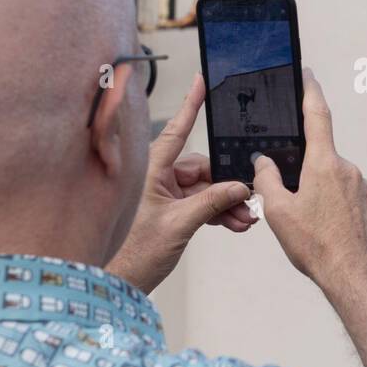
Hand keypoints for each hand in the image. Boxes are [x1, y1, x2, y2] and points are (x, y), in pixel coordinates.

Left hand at [107, 74, 254, 293]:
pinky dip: (218, 213)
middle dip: (227, 186)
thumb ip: (211, 203)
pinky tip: (235, 224)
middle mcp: (157, 177)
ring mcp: (164, 195)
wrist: (118, 284)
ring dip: (226, 203)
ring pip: (205, 189)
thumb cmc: (132, 254)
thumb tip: (239, 188)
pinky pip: (200, 204)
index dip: (190, 105)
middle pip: (202, 169)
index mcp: (150, 171)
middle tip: (249, 202)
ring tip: (245, 220)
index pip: (176, 131)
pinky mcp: (170, 211)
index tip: (202, 82)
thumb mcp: (178, 226)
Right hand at [251, 68, 366, 289]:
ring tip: (305, 223)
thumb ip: (266, 181)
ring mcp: (360, 186)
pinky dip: (328, 205)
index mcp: (324, 164)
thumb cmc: (318, 246)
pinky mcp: (366, 204)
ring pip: (329, 178)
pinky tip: (320, 228)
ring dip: (314, 191)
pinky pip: (341, 194)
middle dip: (300, 170)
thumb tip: (263, 164)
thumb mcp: (278, 212)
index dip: (309, 91)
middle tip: (288, 199)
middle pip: (317, 156)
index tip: (306, 75)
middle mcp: (347, 169)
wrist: (355, 275)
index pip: (317, 115)